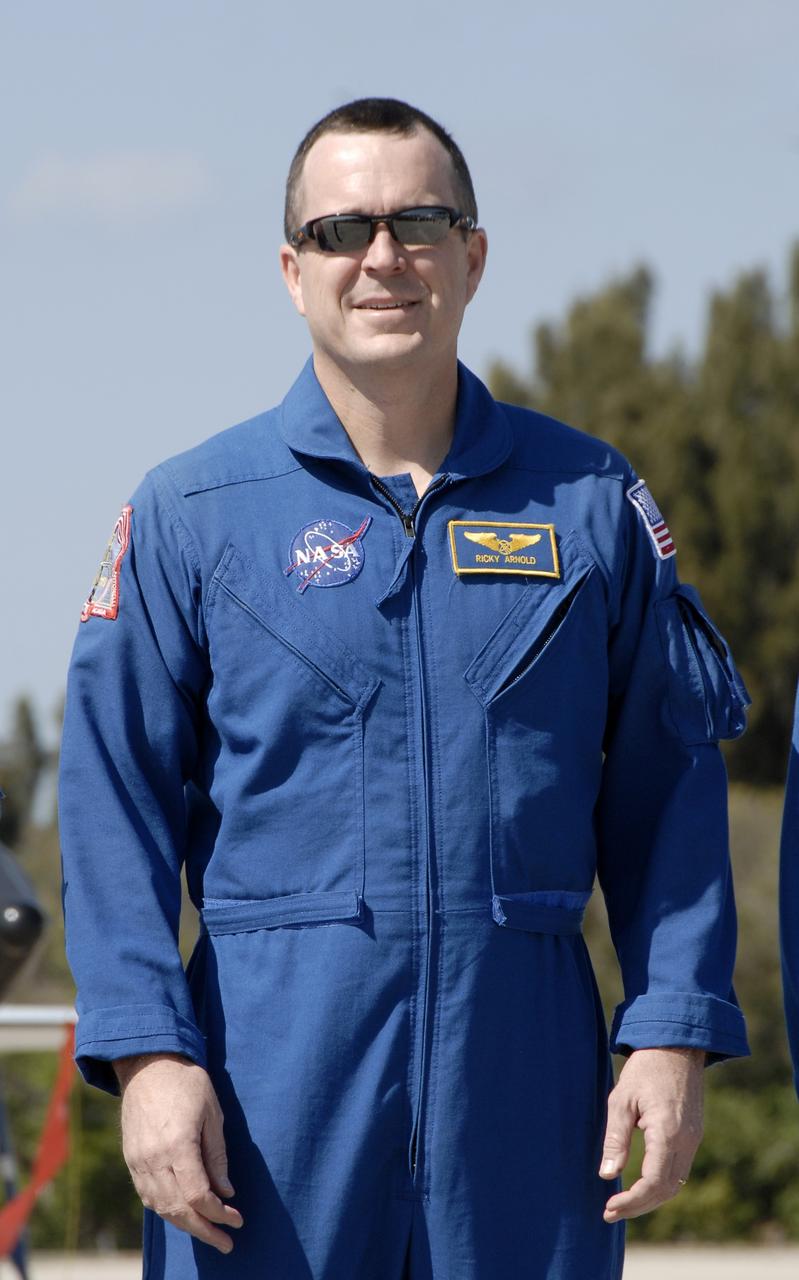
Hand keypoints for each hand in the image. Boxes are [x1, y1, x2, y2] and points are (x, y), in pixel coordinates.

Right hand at [115, 1053, 243, 1253]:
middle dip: (204, 1230)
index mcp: (178, 1145)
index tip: (237, 1220)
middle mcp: (154, 1159)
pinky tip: (182, 1213)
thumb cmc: (187, 1083)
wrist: (148, 1064)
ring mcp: (139, 1161)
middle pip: (179, 1209)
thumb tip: (226, 1192)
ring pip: (161, 1207)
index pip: (199, 1196)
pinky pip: (147, 1196)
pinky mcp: (131, 1160)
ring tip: (208, 1231)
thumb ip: (217, 1155)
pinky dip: (166, 1210)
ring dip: (185, 1224)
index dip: (219, 1214)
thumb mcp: (213, 1113)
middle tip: (226, 1242)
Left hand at [598, 1046, 704, 1221]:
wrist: (676, 1045)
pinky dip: (661, 1183)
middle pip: (666, 1190)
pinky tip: (641, 1184)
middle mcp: (686, 1141)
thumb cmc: (645, 1068)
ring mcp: (693, 1138)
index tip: (608, 1207)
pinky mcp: (694, 1134)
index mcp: (667, 1133)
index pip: (653, 1183)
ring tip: (623, 1203)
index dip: (632, 1202)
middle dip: (639, 1206)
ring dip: (650, 1198)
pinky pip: (680, 1169)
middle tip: (610, 1213)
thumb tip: (607, 1175)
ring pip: (676, 1183)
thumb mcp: (621, 1100)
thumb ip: (615, 1139)